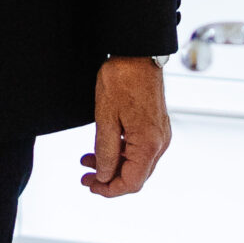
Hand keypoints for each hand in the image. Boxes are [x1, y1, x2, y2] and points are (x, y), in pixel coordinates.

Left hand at [80, 58, 170, 197]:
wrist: (138, 53)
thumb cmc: (122, 80)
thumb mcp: (105, 117)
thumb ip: (105, 151)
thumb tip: (103, 176)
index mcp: (149, 144)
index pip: (132, 182)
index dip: (109, 189)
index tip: (90, 186)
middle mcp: (159, 143)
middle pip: (136, 176)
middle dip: (109, 179)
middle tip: (84, 177)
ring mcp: (160, 135)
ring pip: (137, 163)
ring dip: (113, 166)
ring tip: (87, 162)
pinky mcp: (156, 126)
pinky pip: (139, 149)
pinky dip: (121, 153)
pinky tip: (102, 148)